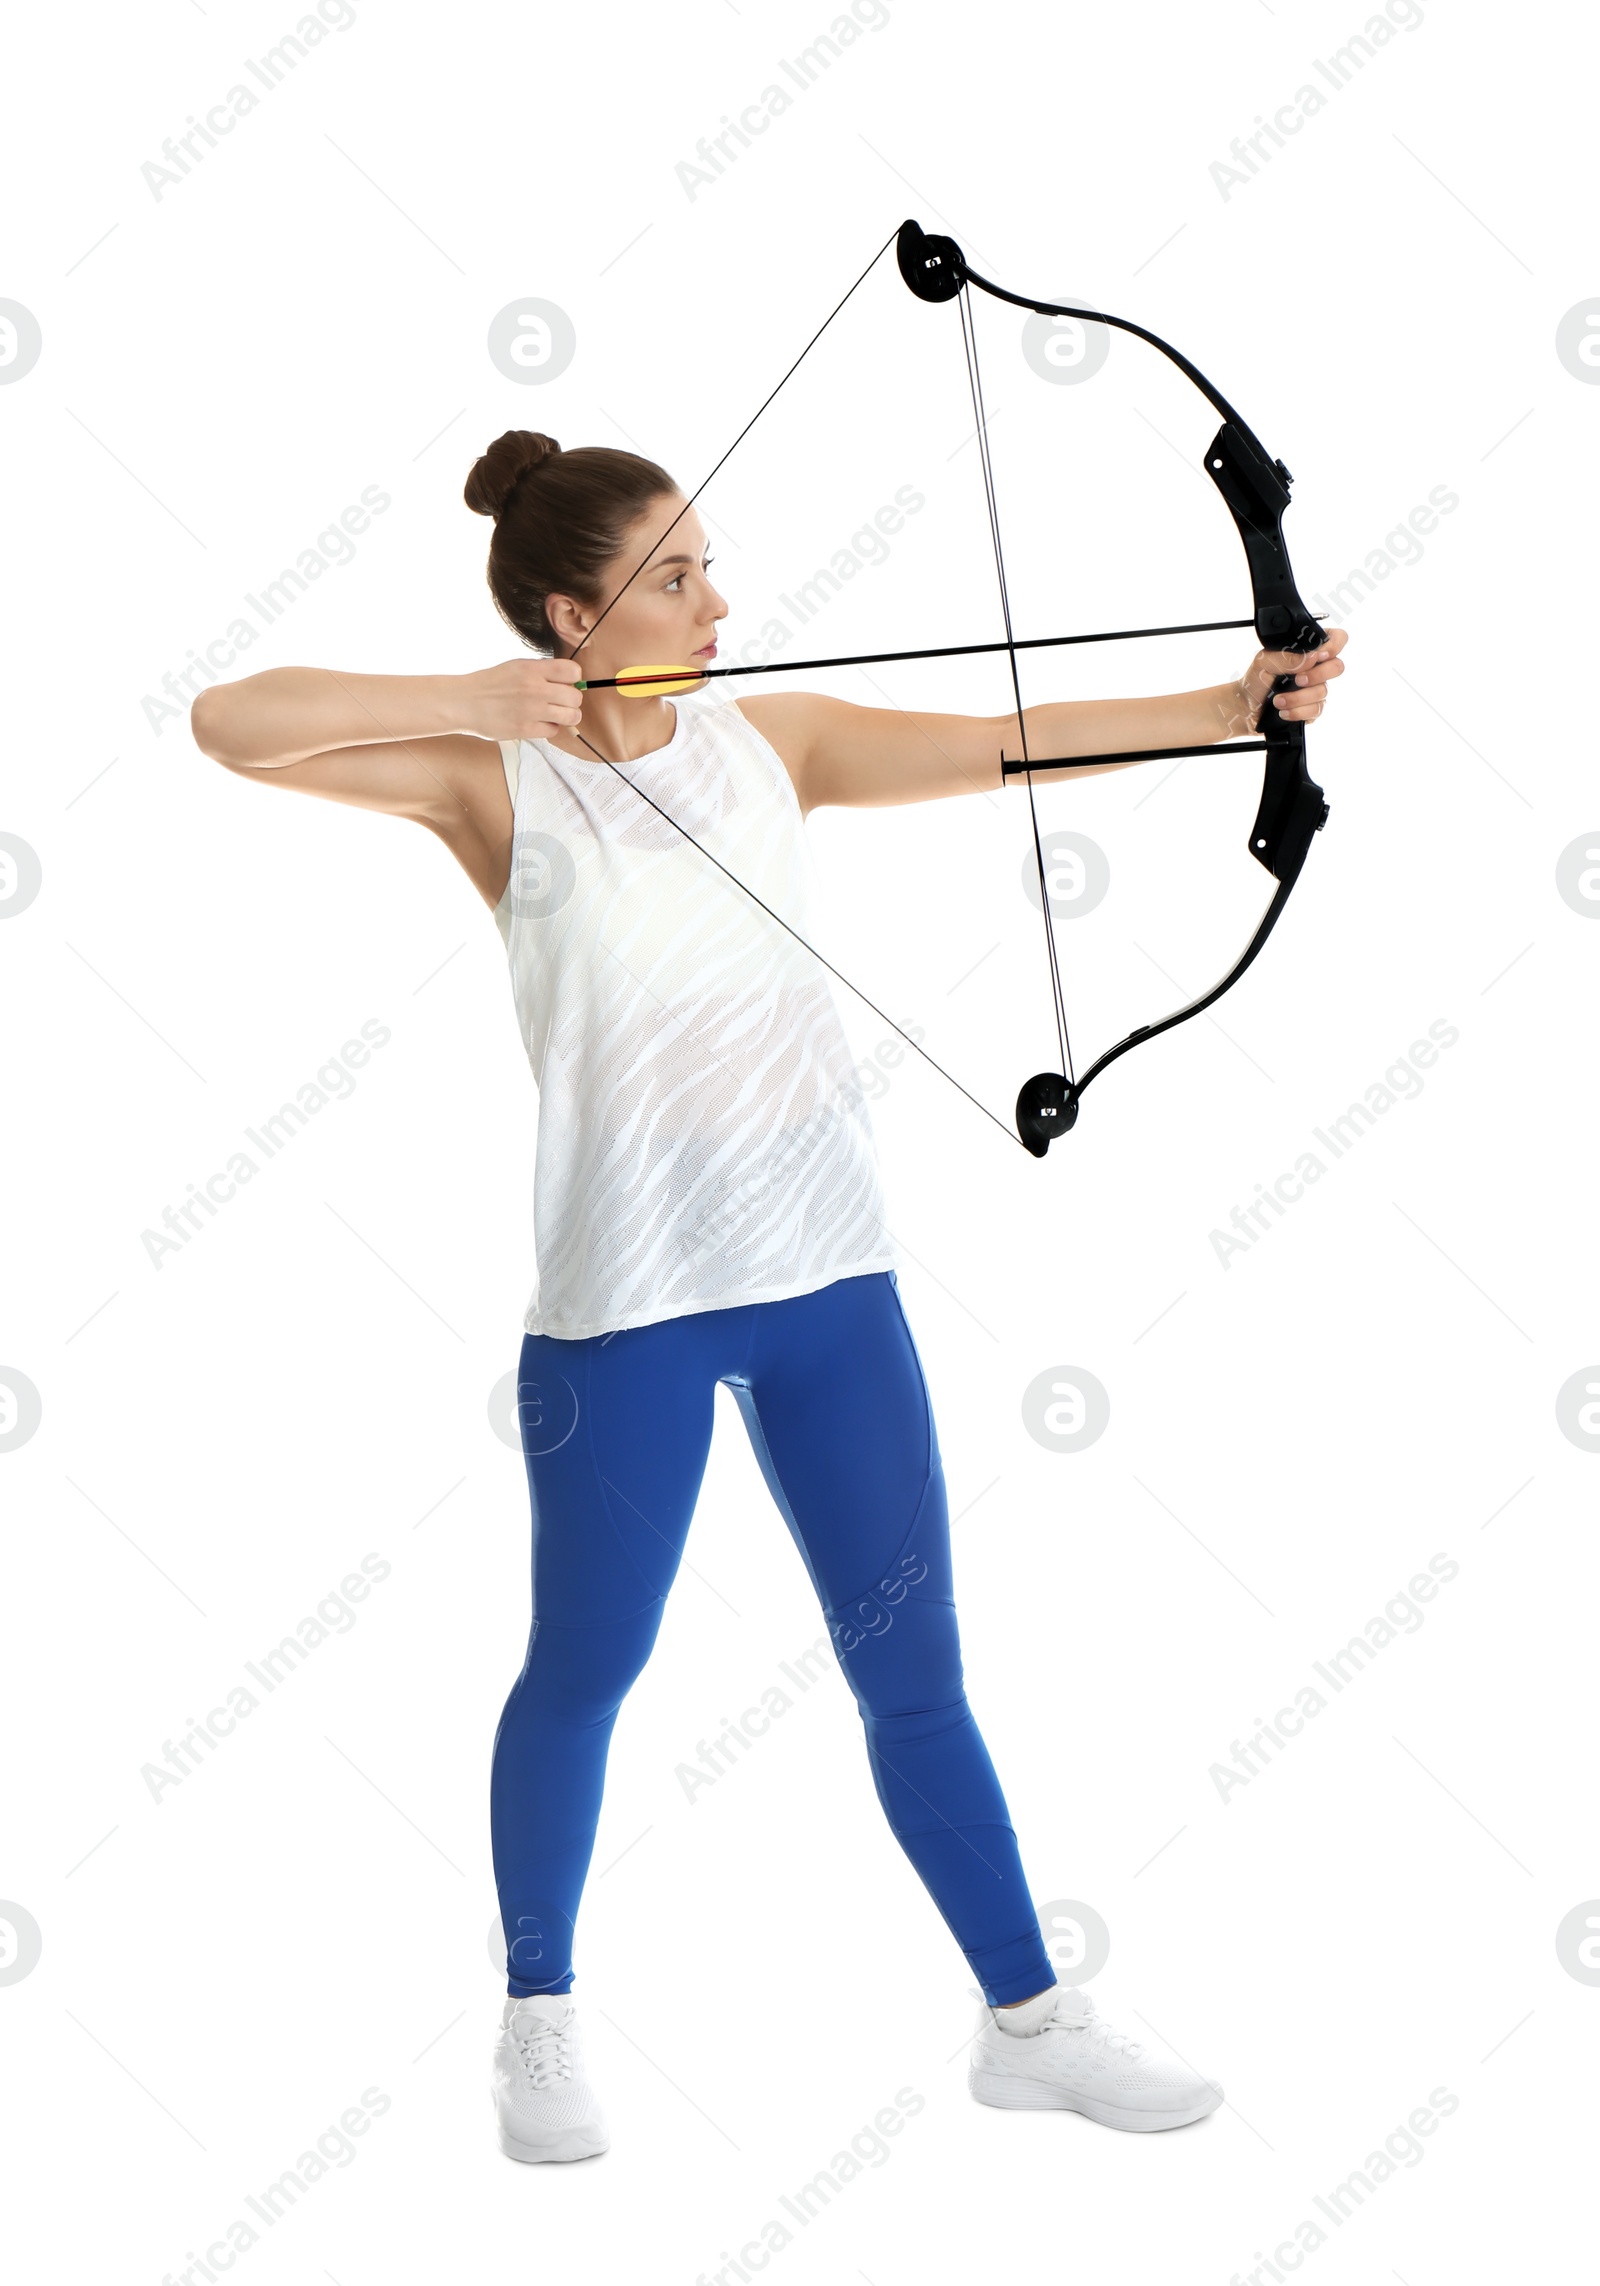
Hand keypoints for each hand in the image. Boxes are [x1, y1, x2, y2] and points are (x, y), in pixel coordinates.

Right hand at [452, 656, 583, 741]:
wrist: (465, 702)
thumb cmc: (491, 684)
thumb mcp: (517, 667)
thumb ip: (542, 672)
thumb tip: (570, 681)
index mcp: (533, 669)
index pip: (573, 671)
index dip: (573, 679)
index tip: (566, 683)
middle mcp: (535, 689)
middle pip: (575, 697)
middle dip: (571, 701)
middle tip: (560, 702)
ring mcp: (531, 710)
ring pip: (571, 716)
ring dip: (566, 717)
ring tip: (555, 714)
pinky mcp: (525, 729)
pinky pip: (554, 731)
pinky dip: (549, 728)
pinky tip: (538, 722)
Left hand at [1225, 627, 1346, 733]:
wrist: (1245, 707)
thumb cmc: (1255, 680)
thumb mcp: (1264, 661)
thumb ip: (1287, 657)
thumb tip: (1311, 657)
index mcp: (1307, 651)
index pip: (1336, 639)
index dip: (1334, 646)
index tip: (1319, 655)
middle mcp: (1315, 669)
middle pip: (1337, 667)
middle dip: (1317, 675)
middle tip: (1297, 680)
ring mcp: (1315, 689)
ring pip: (1323, 692)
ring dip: (1298, 698)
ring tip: (1278, 700)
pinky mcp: (1312, 708)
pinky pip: (1316, 710)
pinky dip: (1298, 712)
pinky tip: (1283, 711)